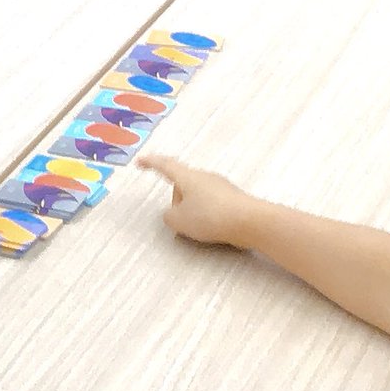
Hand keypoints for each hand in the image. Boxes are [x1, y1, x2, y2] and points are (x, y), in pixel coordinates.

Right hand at [138, 155, 258, 246]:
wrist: (249, 221)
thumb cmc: (210, 217)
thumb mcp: (179, 221)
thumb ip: (169, 216)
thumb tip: (174, 213)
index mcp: (187, 177)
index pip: (165, 166)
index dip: (151, 163)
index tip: (140, 162)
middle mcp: (204, 176)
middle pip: (182, 186)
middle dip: (177, 202)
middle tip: (182, 222)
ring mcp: (221, 185)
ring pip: (197, 196)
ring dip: (193, 211)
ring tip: (201, 228)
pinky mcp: (233, 197)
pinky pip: (212, 204)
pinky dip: (208, 215)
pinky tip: (216, 228)